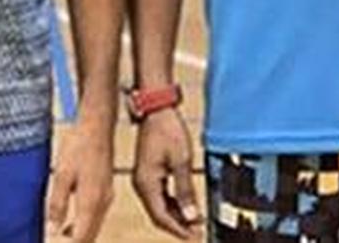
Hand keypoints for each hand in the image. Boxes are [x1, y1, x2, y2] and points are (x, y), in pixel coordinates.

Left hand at [46, 118, 114, 242]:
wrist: (97, 126)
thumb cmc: (79, 145)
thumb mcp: (62, 174)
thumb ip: (57, 204)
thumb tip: (52, 230)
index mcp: (91, 202)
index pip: (80, 239)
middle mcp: (102, 203)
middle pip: (89, 237)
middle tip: (53, 240)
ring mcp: (106, 196)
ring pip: (93, 228)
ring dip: (78, 237)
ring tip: (59, 237)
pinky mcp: (106, 190)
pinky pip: (96, 217)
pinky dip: (84, 226)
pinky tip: (71, 222)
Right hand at [132, 109, 201, 238]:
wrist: (157, 109)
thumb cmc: (167, 129)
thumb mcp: (182, 161)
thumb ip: (186, 190)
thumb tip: (190, 215)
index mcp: (146, 183)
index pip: (161, 217)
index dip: (179, 229)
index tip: (194, 236)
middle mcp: (141, 184)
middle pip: (159, 214)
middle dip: (178, 225)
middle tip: (197, 231)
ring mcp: (143, 178)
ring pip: (159, 206)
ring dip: (176, 215)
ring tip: (194, 220)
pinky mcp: (148, 173)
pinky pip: (159, 195)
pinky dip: (172, 203)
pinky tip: (186, 205)